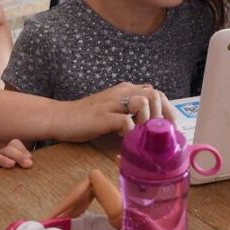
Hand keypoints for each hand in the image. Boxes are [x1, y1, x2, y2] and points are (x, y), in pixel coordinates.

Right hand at [0, 139, 32, 184]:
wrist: (0, 197)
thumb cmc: (16, 182)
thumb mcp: (23, 171)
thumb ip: (27, 164)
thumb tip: (30, 159)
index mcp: (10, 153)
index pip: (14, 144)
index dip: (22, 150)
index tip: (30, 161)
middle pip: (6, 149)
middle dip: (18, 155)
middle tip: (28, 164)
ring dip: (2, 159)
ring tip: (12, 165)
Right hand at [52, 82, 172, 142]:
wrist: (60, 117)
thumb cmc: (86, 117)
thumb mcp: (112, 107)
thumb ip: (128, 106)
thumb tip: (148, 111)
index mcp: (124, 89)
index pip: (156, 92)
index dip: (167, 110)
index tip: (170, 128)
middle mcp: (121, 92)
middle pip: (154, 95)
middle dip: (162, 115)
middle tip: (158, 134)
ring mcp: (112, 103)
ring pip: (142, 102)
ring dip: (147, 121)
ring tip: (142, 135)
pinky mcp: (103, 116)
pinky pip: (126, 121)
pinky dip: (131, 131)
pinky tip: (126, 139)